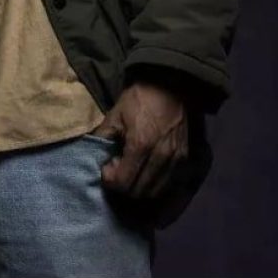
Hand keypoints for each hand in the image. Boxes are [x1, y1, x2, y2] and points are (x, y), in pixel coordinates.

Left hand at [94, 81, 188, 198]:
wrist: (170, 86)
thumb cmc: (139, 99)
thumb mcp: (115, 114)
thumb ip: (103, 136)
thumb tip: (93, 154)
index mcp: (141, 145)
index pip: (123, 182)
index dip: (110, 179)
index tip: (106, 167)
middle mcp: (160, 158)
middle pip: (138, 192)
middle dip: (123, 185)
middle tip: (117, 167)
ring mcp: (175, 161)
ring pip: (155, 191)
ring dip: (139, 186)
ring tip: (131, 168)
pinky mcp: (185, 160)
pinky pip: (168, 184)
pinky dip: (154, 184)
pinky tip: (146, 170)